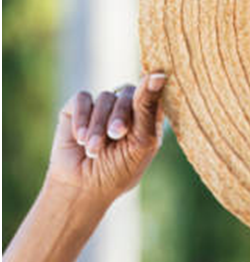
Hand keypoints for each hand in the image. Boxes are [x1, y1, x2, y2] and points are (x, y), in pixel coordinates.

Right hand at [45, 72, 167, 205]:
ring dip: (98, 125)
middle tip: (116, 135)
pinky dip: (82, 118)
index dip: (151, 91)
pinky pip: (82, 99)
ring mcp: (103, 107)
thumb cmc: (120, 169)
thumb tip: (159, 74)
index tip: (153, 82)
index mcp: (149, 116)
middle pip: (129, 93)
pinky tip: (80, 138)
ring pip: (105, 97)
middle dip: (121, 116)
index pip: (155, 93)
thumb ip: (148, 107)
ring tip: (93, 149)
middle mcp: (127, 108)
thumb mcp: (141, 141)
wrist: (83, 187)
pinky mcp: (78, 108)